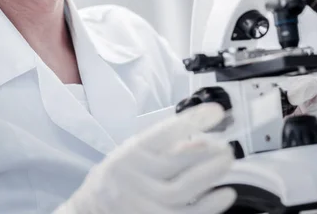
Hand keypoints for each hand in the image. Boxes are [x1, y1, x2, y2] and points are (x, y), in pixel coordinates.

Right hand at [54, 103, 236, 213]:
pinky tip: (224, 196)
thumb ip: (164, 147)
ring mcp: (141, 202)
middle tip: (227, 147)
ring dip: (211, 176)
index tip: (217, 111)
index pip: (164, 132)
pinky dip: (208, 207)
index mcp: (131, 153)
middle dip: (208, 152)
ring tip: (227, 165)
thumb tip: (201, 140)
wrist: (89, 212)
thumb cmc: (118, 179)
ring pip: (183, 190)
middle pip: (177, 162)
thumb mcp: (134, 154)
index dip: (193, 120)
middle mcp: (133, 176)